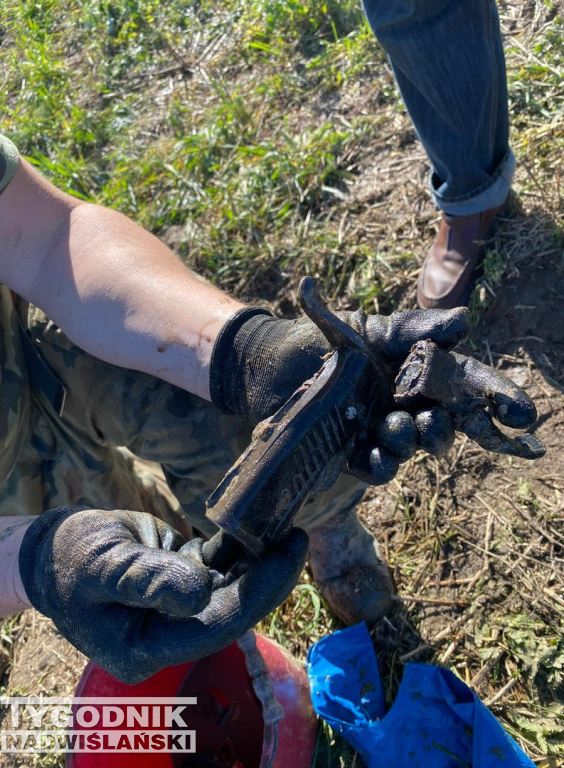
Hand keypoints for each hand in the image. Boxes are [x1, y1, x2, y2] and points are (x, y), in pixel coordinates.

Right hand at [18, 506, 307, 683]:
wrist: (53, 550)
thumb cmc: (70, 559)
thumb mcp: (103, 568)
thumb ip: (149, 580)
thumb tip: (201, 592)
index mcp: (148, 647)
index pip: (215, 626)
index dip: (257, 594)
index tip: (288, 556)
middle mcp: (170, 634)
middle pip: (231, 609)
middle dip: (268, 577)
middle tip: (297, 537)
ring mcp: (179, 608)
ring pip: (231, 587)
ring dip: (259, 559)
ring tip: (288, 526)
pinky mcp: (183, 582)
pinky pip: (218, 566)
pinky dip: (239, 547)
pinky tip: (261, 525)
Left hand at [209, 298, 540, 483]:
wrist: (273, 362)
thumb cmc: (326, 342)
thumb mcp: (369, 328)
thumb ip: (413, 328)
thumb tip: (463, 322)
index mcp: (420, 374)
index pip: (468, 386)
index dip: (497, 399)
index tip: (522, 415)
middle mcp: (408, 406)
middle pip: (448, 423)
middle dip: (450, 427)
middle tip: (437, 420)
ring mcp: (382, 431)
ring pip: (416, 447)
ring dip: (416, 440)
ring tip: (400, 426)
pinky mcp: (354, 452)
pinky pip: (378, 468)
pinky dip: (380, 462)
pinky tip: (374, 451)